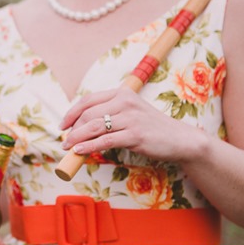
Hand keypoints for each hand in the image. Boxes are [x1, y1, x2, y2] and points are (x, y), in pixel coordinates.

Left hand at [60, 87, 200, 162]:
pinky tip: (79, 151)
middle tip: (65, 141)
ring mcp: (131, 118)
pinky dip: (88, 147)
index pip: (88, 99)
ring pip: (94, 127)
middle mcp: (125, 102)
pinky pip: (105, 141)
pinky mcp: (135, 134)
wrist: (181, 139)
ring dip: (76, 138)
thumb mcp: (130, 113)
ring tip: (67, 147)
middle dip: (72, 129)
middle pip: (88, 114)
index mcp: (122, 93)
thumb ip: (110, 114)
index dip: (72, 113)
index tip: (62, 125)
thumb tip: (81, 127)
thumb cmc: (151, 128)